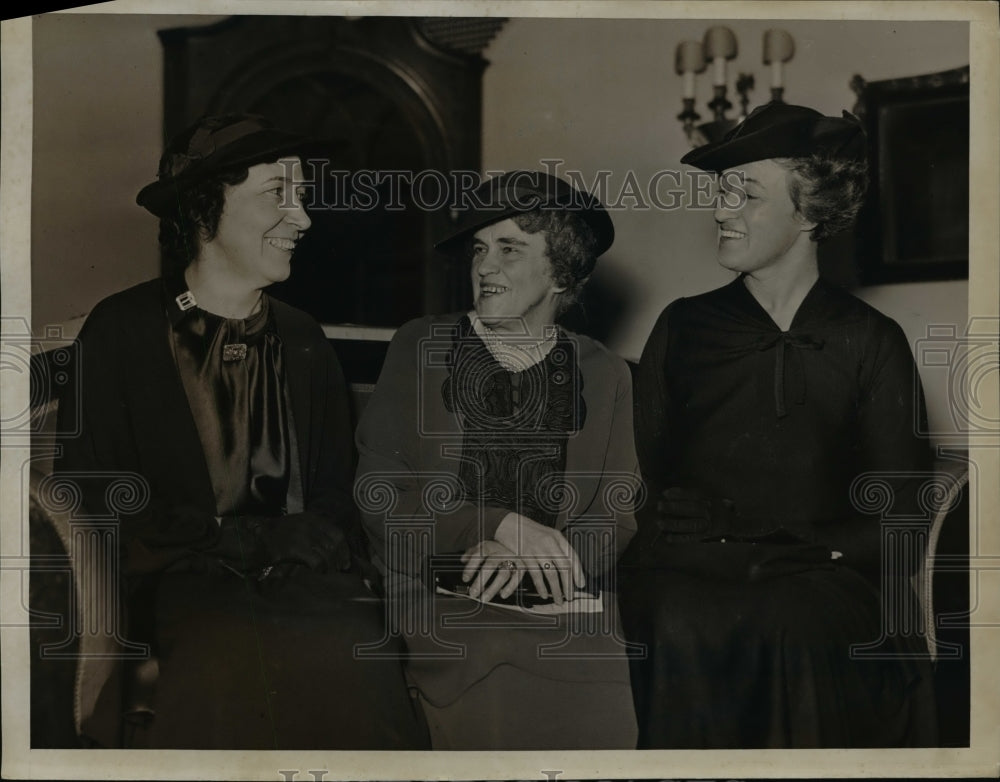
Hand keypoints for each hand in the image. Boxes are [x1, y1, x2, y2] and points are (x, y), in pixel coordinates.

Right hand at [235, 512, 352, 572]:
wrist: (256, 538)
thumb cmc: (278, 536)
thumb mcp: (299, 526)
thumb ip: (316, 534)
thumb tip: (334, 549)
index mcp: (313, 518)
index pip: (338, 534)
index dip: (345, 549)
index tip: (346, 561)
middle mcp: (311, 525)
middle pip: (334, 546)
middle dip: (339, 559)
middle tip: (338, 569)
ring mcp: (303, 536)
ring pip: (328, 554)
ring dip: (330, 566)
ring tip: (326, 571)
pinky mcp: (296, 549)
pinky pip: (317, 562)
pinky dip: (320, 569)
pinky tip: (317, 571)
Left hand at [460, 540, 524, 601]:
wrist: (518, 540)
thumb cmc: (497, 547)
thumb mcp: (484, 545)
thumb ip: (472, 552)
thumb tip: (463, 559)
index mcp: (490, 547)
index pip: (478, 556)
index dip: (471, 568)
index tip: (465, 579)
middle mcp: (501, 552)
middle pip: (490, 566)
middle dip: (480, 581)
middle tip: (473, 593)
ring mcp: (512, 559)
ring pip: (503, 574)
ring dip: (493, 587)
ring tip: (484, 598)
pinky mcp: (521, 566)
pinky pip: (516, 578)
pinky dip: (510, 588)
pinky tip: (502, 595)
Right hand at [494, 513, 584, 604]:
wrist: (508, 524)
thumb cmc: (529, 530)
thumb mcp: (548, 533)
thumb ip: (558, 547)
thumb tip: (570, 566)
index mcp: (557, 537)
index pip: (572, 556)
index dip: (578, 572)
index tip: (581, 584)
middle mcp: (549, 543)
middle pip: (564, 567)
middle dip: (568, 585)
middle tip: (570, 597)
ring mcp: (537, 550)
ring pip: (551, 574)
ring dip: (556, 590)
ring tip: (558, 600)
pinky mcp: (525, 557)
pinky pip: (536, 575)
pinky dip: (541, 587)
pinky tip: (544, 594)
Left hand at [656, 487, 735, 538]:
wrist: (731, 521)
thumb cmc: (713, 506)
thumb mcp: (705, 496)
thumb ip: (689, 495)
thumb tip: (667, 494)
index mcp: (708, 499)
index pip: (692, 495)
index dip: (678, 494)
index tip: (665, 493)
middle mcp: (708, 511)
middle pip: (691, 509)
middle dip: (674, 508)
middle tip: (660, 506)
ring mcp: (708, 524)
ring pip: (690, 524)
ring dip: (674, 524)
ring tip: (660, 523)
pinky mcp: (705, 535)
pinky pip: (692, 537)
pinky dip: (679, 538)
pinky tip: (668, 537)